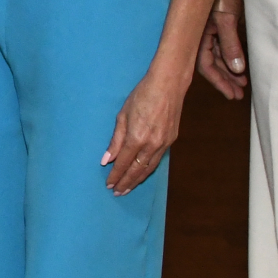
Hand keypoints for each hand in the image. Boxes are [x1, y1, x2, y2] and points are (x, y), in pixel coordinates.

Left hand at [101, 65, 187, 194]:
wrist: (168, 85)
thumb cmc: (142, 95)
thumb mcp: (123, 115)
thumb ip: (115, 139)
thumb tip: (106, 159)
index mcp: (137, 137)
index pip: (123, 163)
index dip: (115, 175)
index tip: (108, 184)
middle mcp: (152, 144)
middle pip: (136, 170)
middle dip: (126, 183)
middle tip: (117, 192)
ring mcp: (164, 144)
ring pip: (149, 168)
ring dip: (137, 180)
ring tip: (127, 188)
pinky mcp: (171, 140)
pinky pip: (157, 160)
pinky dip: (148, 170)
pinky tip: (142, 173)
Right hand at [196, 0, 247, 100]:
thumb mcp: (227, 18)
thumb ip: (230, 44)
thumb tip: (236, 69)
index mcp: (198, 34)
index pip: (205, 65)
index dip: (219, 81)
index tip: (232, 95)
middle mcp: (200, 33)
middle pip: (211, 63)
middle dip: (225, 79)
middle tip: (238, 93)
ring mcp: (210, 27)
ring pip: (218, 54)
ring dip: (229, 69)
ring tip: (242, 82)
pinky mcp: (219, 20)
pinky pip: (222, 44)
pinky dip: (231, 56)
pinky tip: (239, 64)